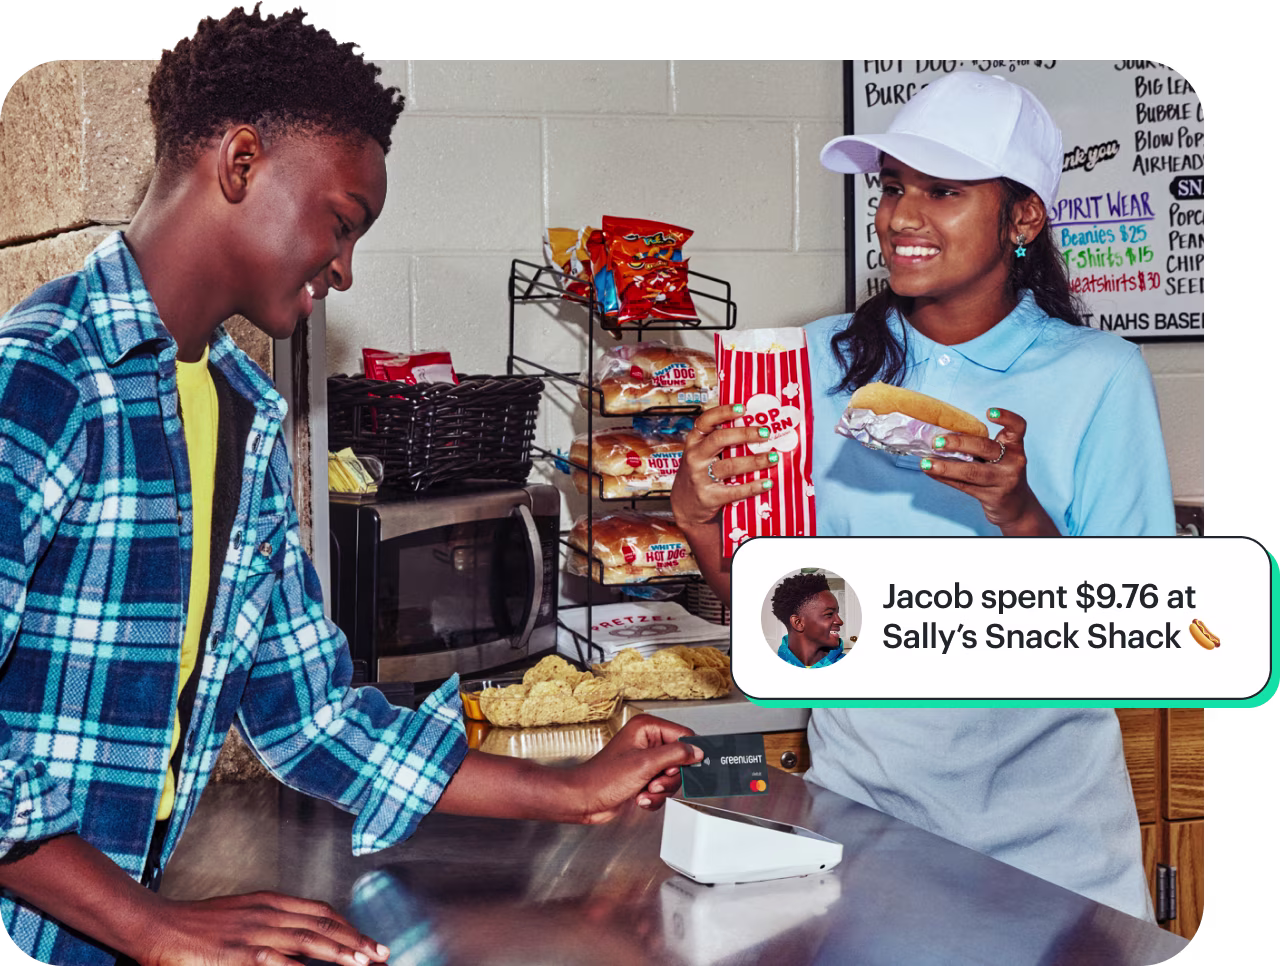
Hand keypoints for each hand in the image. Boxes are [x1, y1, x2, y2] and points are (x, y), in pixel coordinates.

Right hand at [137, 892, 388, 965]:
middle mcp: (268, 913)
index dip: (348, 926)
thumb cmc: (196, 925)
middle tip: (381, 954)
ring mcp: (255, 933)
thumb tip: (298, 945)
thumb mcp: (241, 917)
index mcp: (270, 902)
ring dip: (340, 953)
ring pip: (309, 941)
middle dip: (356, 941)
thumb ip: (271, 927)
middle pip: (323, 925)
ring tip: (364, 963)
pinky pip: (278, 962)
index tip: (368, 941)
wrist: (156, 925)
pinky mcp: (240, 954)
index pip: (321, 912)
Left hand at [566, 714, 704, 823]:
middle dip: (669, 777)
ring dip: (660, 790)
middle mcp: (647, 742)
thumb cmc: (602, 779)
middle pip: (680, 760)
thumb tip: (696, 751)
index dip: (686, 754)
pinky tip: (639, 797)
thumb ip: (675, 755)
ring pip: (672, 777)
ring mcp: (645, 761)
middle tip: (655, 781)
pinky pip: (662, 789)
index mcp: (647, 728)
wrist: (584, 800)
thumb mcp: (645, 764)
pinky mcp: (643, 778)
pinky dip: (653, 797)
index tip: (681, 768)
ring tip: (644, 790)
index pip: (683, 735)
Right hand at [669, 403, 779, 529]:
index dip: (724, 412)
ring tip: (773, 457)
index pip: (705, 421)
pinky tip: (767, 482)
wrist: (685, 506)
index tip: (743, 408)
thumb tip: (754, 427)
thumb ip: (720, 442)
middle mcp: (695, 457)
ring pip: (730, 465)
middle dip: (745, 434)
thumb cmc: (699, 474)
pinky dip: (753, 486)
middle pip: (719, 440)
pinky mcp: (709, 497)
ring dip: (755, 461)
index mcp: (694, 442)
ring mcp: (700, 477)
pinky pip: (735, 491)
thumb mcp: (702, 454)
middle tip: (766, 433)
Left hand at [918, 407, 1058, 535]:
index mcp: (1014, 446)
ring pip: (972, 472)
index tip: (988, 412)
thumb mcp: (999, 456)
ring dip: (945, 466)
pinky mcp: (993, 497)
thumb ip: (980, 445)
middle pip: (986, 448)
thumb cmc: (1000, 473)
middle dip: (958, 444)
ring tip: (926, 463)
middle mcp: (1014, 462)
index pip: (1017, 427)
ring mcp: (1004, 481)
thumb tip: (940, 434)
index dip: (1006, 417)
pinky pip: (964, 486)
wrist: (1016, 506)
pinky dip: (945, 478)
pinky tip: (931, 472)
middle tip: (936, 442)